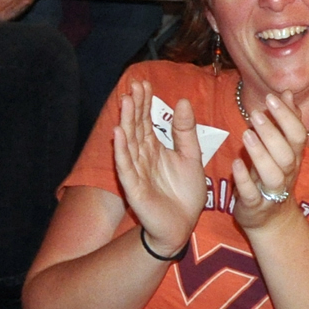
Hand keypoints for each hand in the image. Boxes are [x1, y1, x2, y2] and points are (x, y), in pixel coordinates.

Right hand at [113, 81, 205, 255]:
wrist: (183, 225)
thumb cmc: (185, 194)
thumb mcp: (191, 157)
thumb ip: (185, 131)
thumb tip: (183, 101)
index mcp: (154, 148)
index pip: (147, 121)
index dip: (145, 102)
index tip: (144, 83)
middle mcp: (142, 156)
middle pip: (136, 127)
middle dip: (135, 106)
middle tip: (134, 85)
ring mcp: (136, 171)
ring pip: (129, 142)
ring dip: (126, 122)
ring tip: (126, 101)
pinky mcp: (133, 188)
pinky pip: (126, 166)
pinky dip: (121, 150)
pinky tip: (118, 134)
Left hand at [231, 90, 305, 229]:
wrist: (270, 219)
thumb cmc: (273, 175)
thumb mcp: (282, 148)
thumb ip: (285, 121)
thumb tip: (287, 93)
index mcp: (293, 156)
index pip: (298, 135)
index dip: (287, 117)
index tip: (271, 98)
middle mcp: (286, 173)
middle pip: (287, 153)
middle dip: (273, 132)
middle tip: (256, 114)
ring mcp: (272, 191)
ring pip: (273, 174)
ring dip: (260, 153)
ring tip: (245, 134)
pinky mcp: (255, 205)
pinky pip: (252, 193)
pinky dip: (244, 179)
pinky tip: (236, 163)